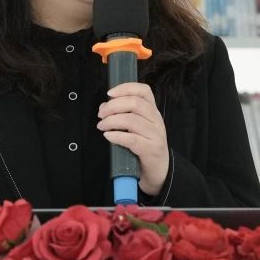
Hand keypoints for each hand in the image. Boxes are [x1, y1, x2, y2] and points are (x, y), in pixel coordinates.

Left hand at [96, 82, 168, 196]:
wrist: (159, 171)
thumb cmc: (145, 147)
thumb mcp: (137, 128)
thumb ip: (123, 114)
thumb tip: (104, 107)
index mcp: (153, 111)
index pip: (144, 90)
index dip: (125, 88)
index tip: (109, 93)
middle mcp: (156, 120)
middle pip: (135, 103)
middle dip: (113, 106)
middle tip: (101, 114)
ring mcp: (155, 135)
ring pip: (131, 120)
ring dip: (111, 121)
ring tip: (102, 126)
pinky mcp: (151, 149)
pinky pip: (131, 139)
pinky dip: (116, 135)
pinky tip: (108, 136)